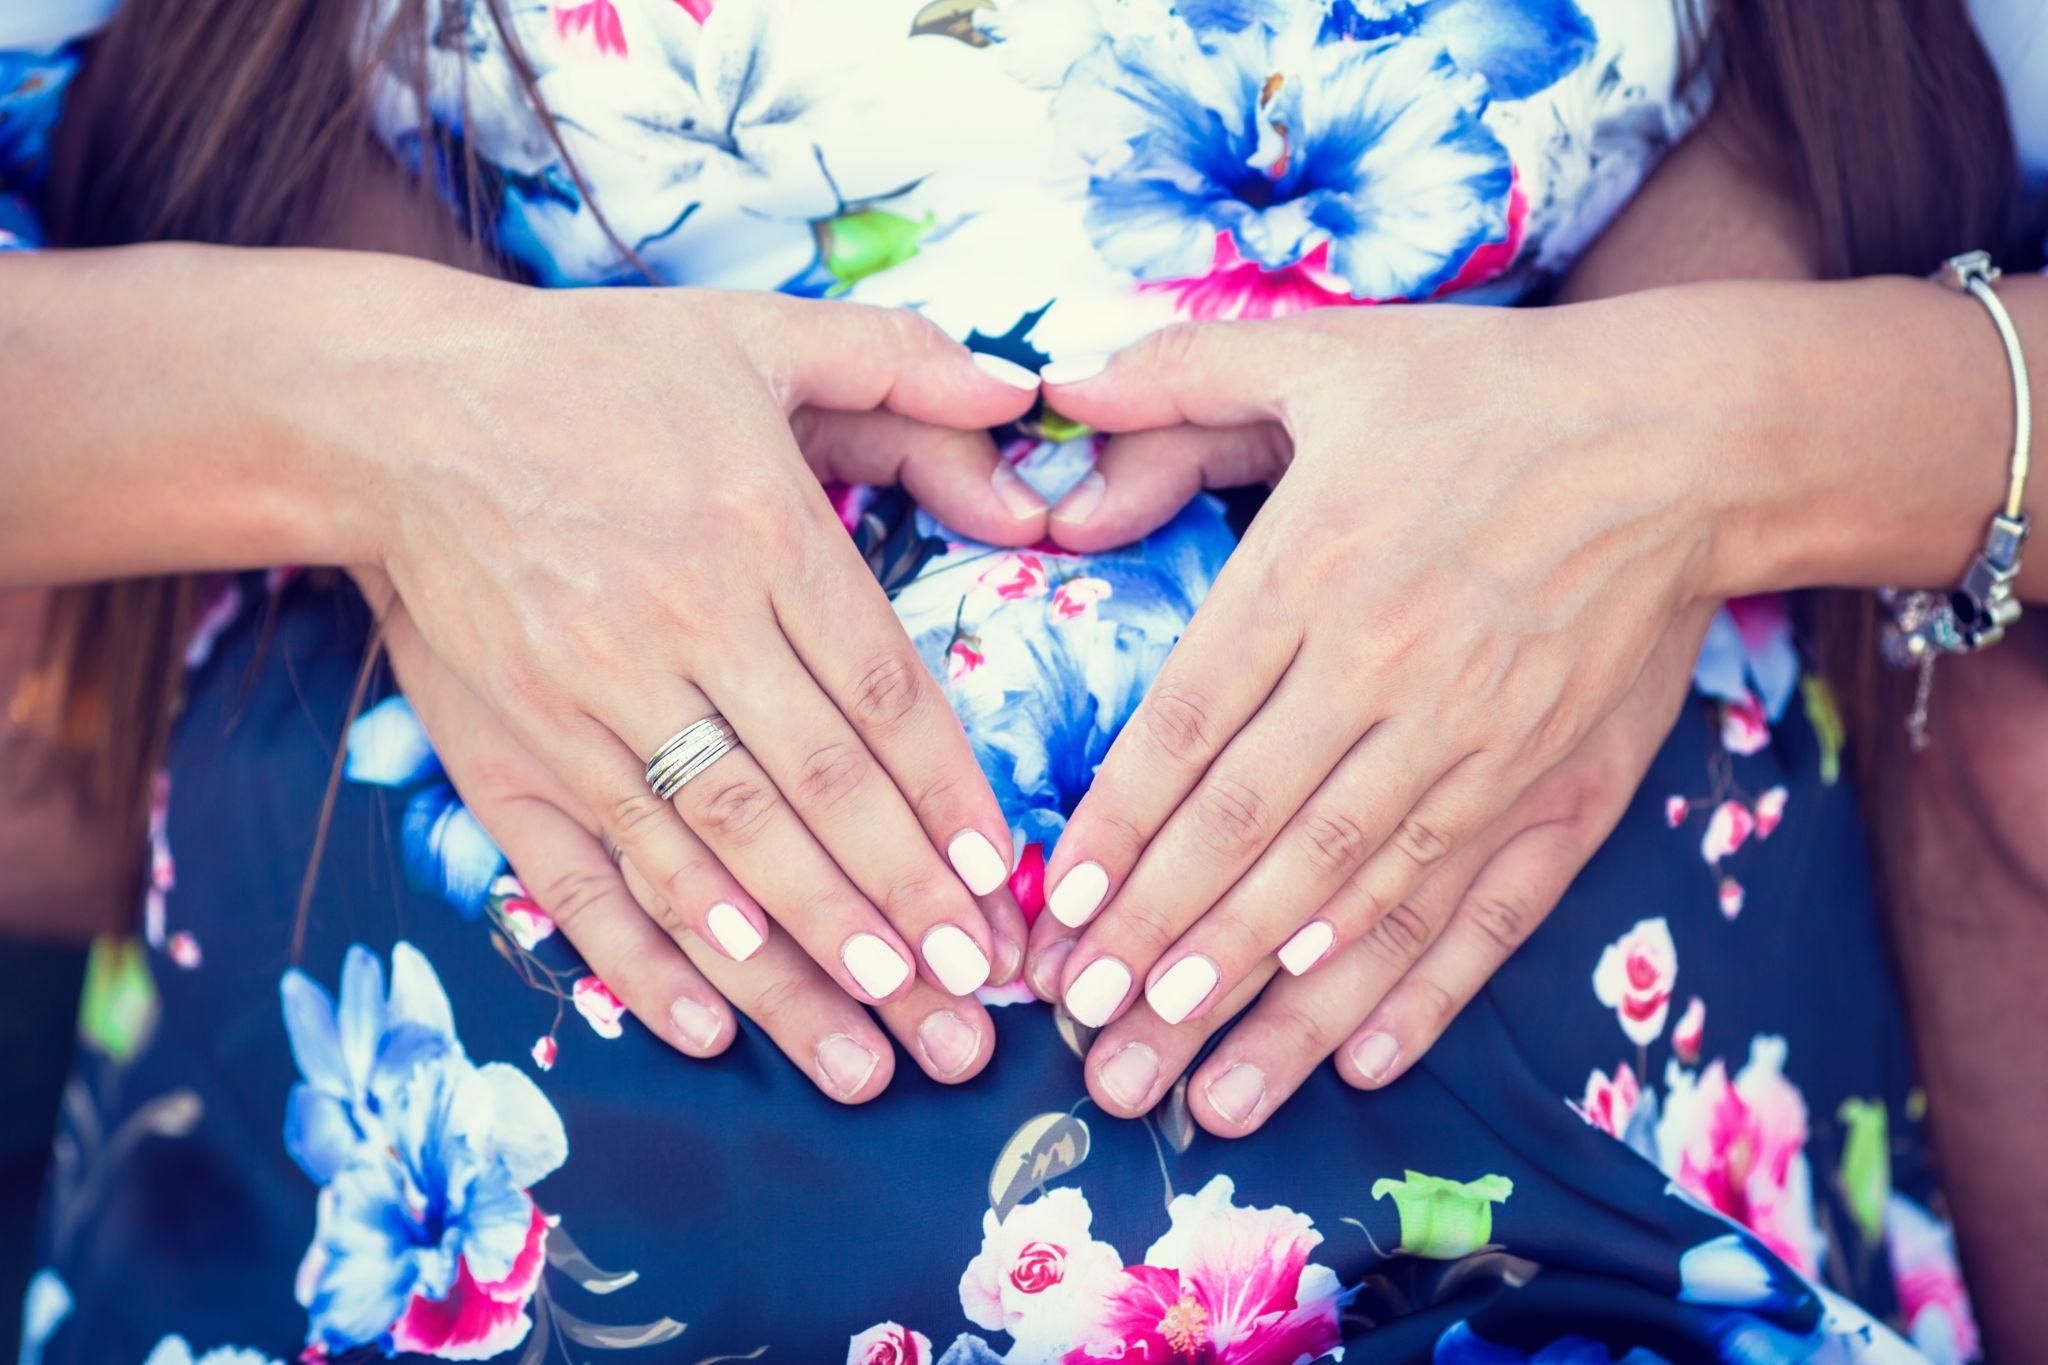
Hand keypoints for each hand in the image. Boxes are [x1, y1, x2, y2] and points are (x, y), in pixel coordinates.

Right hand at [343, 269, 1045, 1007]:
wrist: (398, 412)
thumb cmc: (598, 374)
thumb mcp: (756, 334)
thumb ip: (897, 360)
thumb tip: (1022, 388)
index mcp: (757, 532)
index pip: (881, 694)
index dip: (946, 801)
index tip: (1002, 887)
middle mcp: (679, 628)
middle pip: (814, 797)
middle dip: (902, 914)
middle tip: (976, 1014)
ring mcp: (584, 704)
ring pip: (712, 854)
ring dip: (798, 966)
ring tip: (876, 1059)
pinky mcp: (504, 754)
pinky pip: (578, 873)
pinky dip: (641, 952)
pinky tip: (707, 1028)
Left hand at [1026, 303, 1714, 1028]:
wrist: (1682, 437)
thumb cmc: (1485, 394)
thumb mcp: (1323, 352)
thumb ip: (1178, 374)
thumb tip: (1055, 385)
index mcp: (1313, 570)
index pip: (1189, 728)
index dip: (1119, 832)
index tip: (1058, 915)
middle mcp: (1386, 670)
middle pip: (1253, 832)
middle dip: (1162, 944)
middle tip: (1088, 1035)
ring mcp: (1479, 741)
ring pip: (1353, 891)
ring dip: (1267, 998)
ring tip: (1192, 1091)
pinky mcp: (1559, 785)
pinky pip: (1485, 906)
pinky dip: (1422, 988)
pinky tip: (1360, 1063)